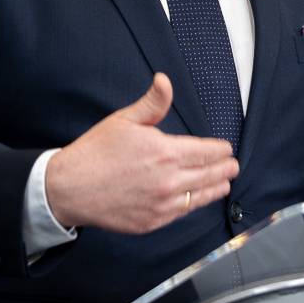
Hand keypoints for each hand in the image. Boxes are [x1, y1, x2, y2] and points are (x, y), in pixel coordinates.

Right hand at [44, 73, 238, 233]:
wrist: (70, 188)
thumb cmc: (96, 152)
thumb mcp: (124, 120)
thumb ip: (152, 103)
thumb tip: (165, 80)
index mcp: (166, 152)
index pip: (207, 152)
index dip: (220, 150)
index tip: (226, 148)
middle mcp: (169, 180)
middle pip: (210, 175)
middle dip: (225, 169)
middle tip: (233, 166)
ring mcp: (162, 205)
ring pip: (201, 197)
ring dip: (217, 188)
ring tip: (225, 184)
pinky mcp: (152, 222)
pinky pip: (182, 213)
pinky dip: (195, 205)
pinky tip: (198, 200)